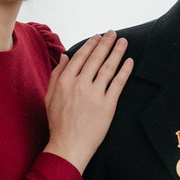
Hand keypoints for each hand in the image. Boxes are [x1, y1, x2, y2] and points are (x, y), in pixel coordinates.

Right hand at [43, 32, 132, 170]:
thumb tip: (65, 56)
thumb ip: (57, 74)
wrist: (68, 145)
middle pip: (96, 58)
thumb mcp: (50, 96)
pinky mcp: (108, 105)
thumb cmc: (58, 123)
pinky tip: (129, 61)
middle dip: (106, 43)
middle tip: (113, 33)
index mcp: (65, 81)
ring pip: (108, 67)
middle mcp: (80, 84)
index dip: (91, 45)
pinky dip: (124, 71)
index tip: (97, 37)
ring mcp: (95, 94)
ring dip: (117, 52)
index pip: (80, 56)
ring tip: (124, 42)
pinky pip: (118, 83)